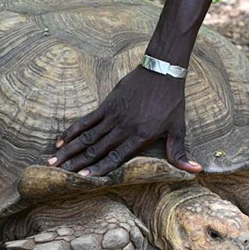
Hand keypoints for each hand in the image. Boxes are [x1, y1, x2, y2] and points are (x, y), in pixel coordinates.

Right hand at [47, 67, 201, 175]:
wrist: (162, 71)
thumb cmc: (171, 101)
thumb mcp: (178, 128)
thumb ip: (179, 152)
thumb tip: (195, 172)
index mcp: (139, 137)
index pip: (116, 157)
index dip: (98, 169)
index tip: (81, 179)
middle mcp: (123, 128)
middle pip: (96, 149)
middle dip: (76, 163)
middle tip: (57, 174)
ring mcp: (113, 115)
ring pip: (87, 136)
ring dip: (70, 149)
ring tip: (53, 160)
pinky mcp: (107, 104)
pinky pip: (87, 119)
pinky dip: (73, 130)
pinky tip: (61, 140)